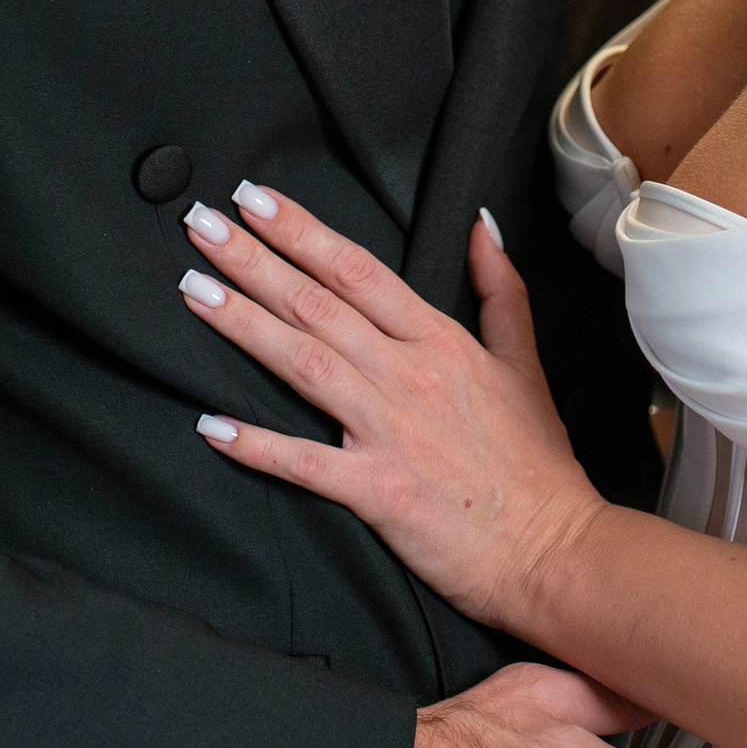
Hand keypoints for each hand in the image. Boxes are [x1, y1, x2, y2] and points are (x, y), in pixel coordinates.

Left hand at [178, 186, 594, 627]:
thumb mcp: (523, 360)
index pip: (358, 271)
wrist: (553, 548)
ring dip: (243, 325)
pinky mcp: (376, 491)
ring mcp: (389, 433)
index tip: (256, 199)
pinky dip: (256, 445)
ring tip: (192, 290)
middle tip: (201, 224)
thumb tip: (482, 225)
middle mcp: (408, 376)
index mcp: (440, 341)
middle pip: (318, 305)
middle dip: (254, 260)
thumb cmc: (535, 462)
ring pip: (304, 363)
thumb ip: (499, 288)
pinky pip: (304, 463)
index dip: (302, 231)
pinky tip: (210, 425)